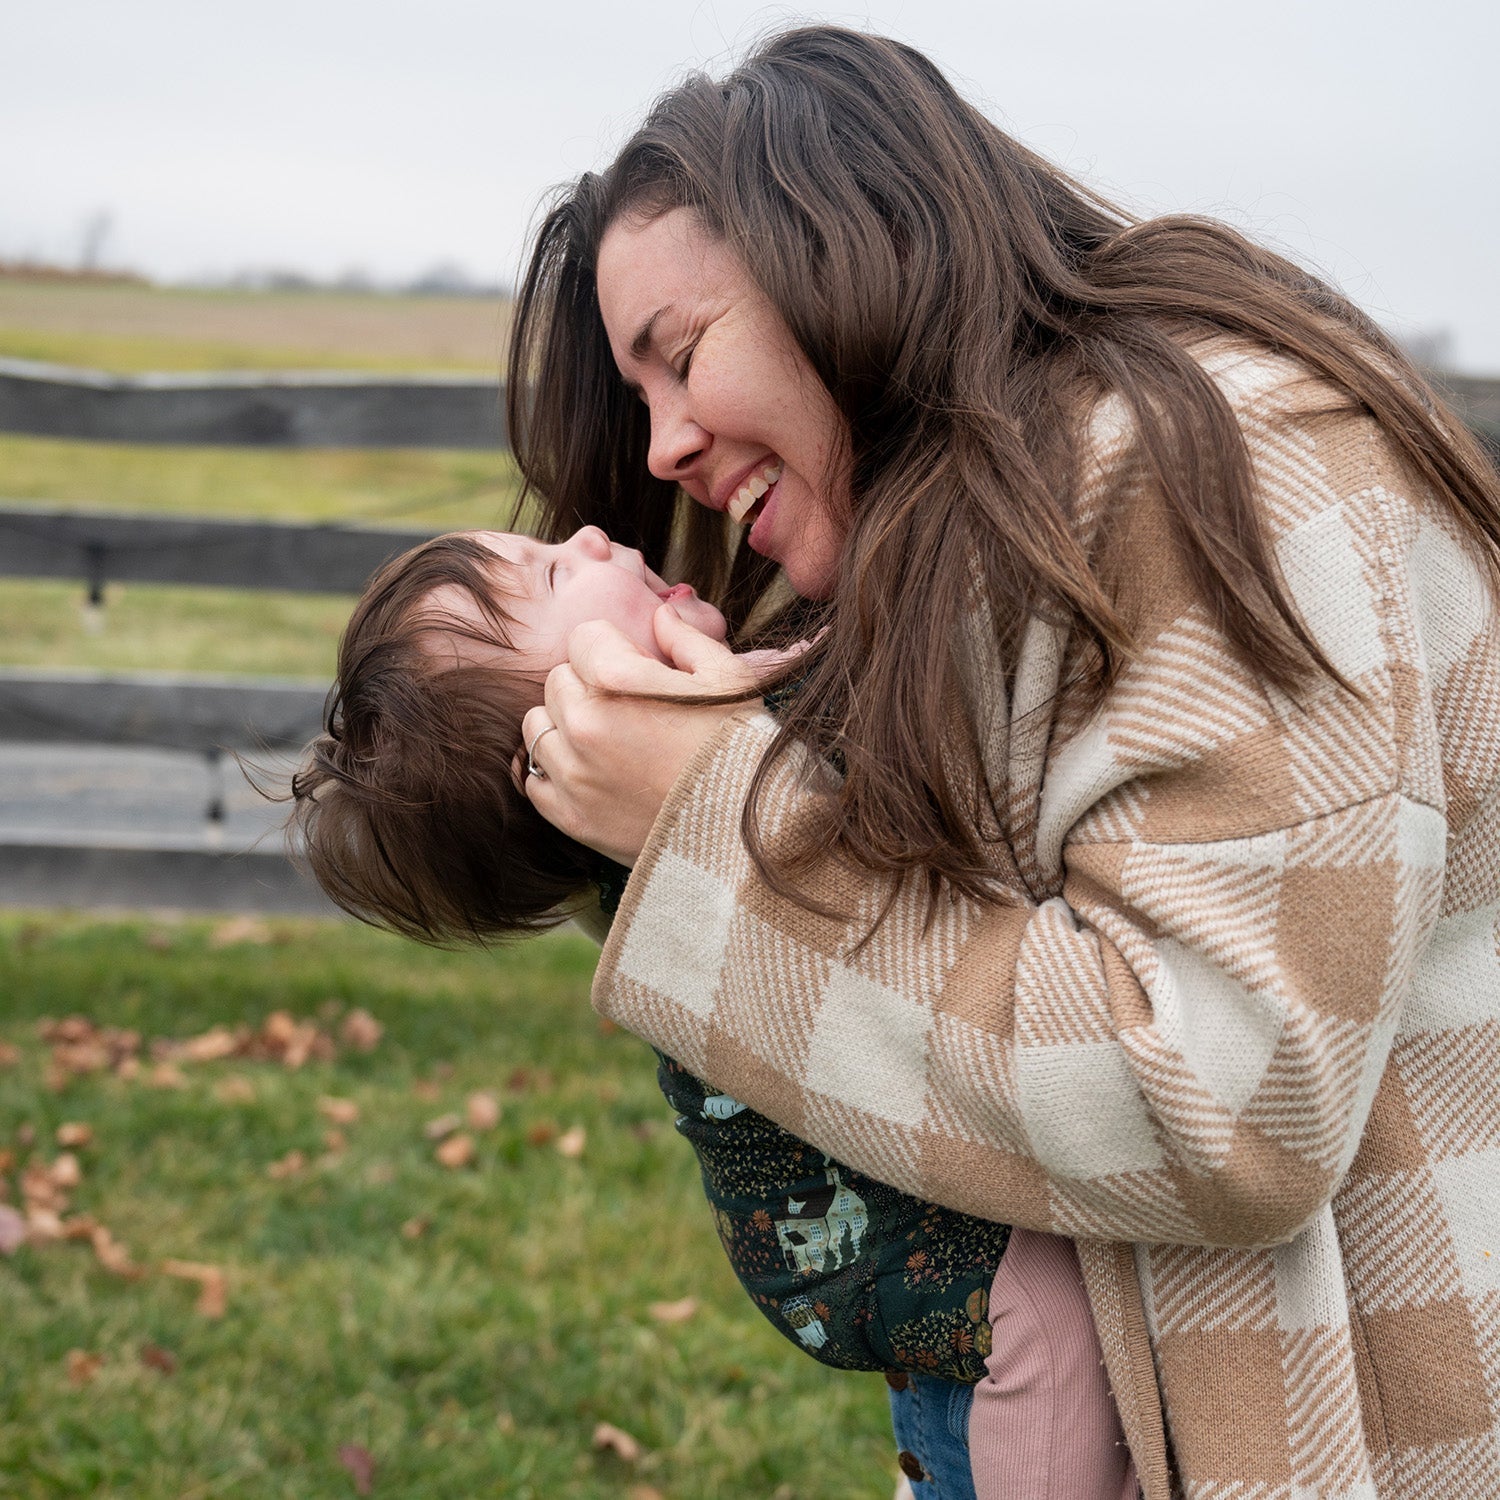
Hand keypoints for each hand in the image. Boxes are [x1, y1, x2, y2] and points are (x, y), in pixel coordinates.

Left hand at [518, 604, 805, 865]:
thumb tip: (660, 612)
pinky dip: (553, 771)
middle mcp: (584, 723)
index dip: (612, 648)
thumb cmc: (740, 748)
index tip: (637, 669)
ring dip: (564, 726)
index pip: (583, 638)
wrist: (745, 832)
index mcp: (618, 680)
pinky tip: (587, 772)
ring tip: (606, 739)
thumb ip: (686, 638)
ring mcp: (573, 773)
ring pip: (536, 725)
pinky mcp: (570, 816)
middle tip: (626, 707)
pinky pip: (532, 779)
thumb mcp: (728, 679)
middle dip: (586, 685)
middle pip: (557, 680)